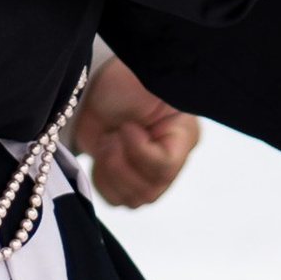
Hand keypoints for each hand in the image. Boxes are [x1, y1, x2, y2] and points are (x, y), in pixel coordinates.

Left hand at [76, 54, 201, 209]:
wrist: (98, 84)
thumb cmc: (128, 79)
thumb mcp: (154, 85)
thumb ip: (166, 105)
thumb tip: (166, 123)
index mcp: (182, 137)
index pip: (165, 167)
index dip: (138, 152)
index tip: (126, 126)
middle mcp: (169, 161)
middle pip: (148, 190)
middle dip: (120, 163)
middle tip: (113, 134)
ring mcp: (146, 173)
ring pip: (132, 199)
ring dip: (110, 171)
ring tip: (108, 140)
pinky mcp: (123, 179)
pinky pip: (116, 199)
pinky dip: (102, 180)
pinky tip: (102, 153)